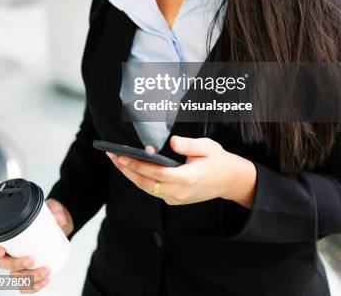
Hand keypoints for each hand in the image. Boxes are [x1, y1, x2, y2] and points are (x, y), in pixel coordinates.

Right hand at [0, 198, 72, 292]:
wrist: (55, 230)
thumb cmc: (45, 221)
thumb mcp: (50, 212)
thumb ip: (55, 213)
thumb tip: (61, 219)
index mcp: (9, 238)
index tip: (1, 251)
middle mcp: (10, 254)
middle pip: (3, 264)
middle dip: (16, 265)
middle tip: (31, 260)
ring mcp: (18, 266)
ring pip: (16, 277)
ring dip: (29, 278)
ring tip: (45, 270)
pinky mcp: (28, 273)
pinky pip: (26, 286)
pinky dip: (35, 286)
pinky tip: (45, 280)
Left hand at [106, 136, 256, 206]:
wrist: (229, 181)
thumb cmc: (218, 160)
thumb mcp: (208, 146)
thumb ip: (189, 145)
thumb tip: (173, 141)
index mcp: (187, 179)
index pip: (156, 173)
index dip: (137, 164)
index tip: (121, 155)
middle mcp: (179, 192)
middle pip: (145, 183)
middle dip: (126, 169)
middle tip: (111, 155)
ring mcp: (176, 199)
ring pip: (146, 188)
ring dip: (130, 174)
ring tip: (117, 160)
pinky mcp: (174, 200)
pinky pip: (152, 190)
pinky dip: (140, 179)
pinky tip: (132, 167)